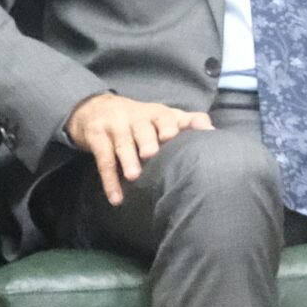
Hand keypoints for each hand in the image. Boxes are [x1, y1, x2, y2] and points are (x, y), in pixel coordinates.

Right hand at [65, 95, 212, 207]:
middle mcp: (134, 117)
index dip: (168, 124)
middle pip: (141, 127)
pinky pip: (103, 160)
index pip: (163, 115)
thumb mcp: (160, 115)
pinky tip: (116, 198)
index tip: (172, 136)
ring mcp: (114, 126)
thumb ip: (186, 121)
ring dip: (127, 160)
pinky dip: (109, 181)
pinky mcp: (96, 138)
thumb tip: (212, 131)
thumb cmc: (138, 118)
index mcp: (154, 113)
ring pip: (121, 143)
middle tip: (151, 154)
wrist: (94, 108)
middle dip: (146, 140)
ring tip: (133, 177)